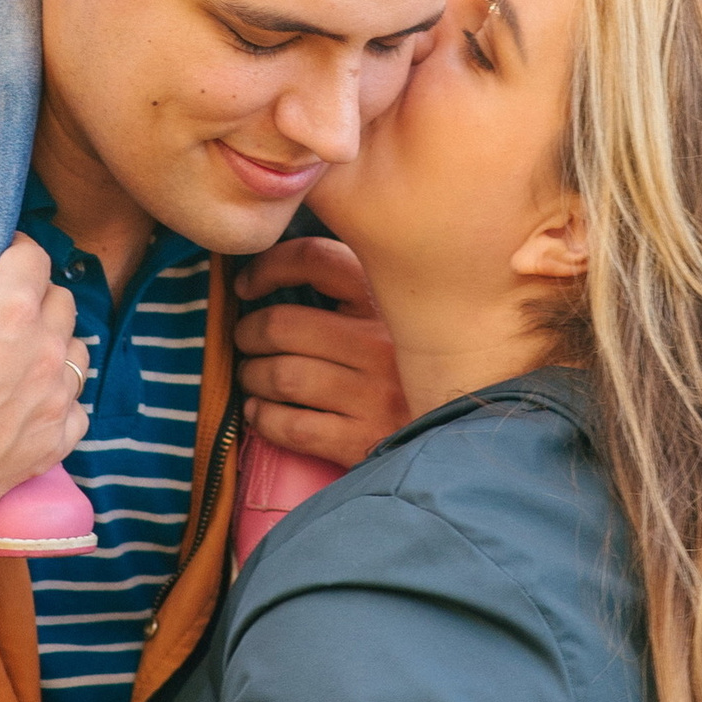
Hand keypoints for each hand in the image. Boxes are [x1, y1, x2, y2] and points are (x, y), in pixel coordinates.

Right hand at [0, 194, 88, 587]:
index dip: (13, 254)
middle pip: (62, 300)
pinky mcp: (56, 442)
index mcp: (13, 307)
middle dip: (35, 296)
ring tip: (9, 358)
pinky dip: (58, 398)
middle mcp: (47, 349)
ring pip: (76, 350)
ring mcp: (57, 399)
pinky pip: (77, 405)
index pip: (35, 256)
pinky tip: (23, 401)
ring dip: (52, 344)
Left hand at [235, 238, 409, 466]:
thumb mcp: (394, 319)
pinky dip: (262, 418)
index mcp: (385, 304)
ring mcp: (374, 396)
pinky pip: (292, 426)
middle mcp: (381, 346)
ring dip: (252, 376)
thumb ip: (350, 291)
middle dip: (249, 333)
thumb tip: (275, 270)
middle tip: (246, 340)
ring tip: (252, 377)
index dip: (268, 267)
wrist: (455, 436)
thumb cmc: (408, 371)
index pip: (316, 260)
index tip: (248, 286)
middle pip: (284, 325)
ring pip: (282, 376)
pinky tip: (260, 413)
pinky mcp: (362, 441)